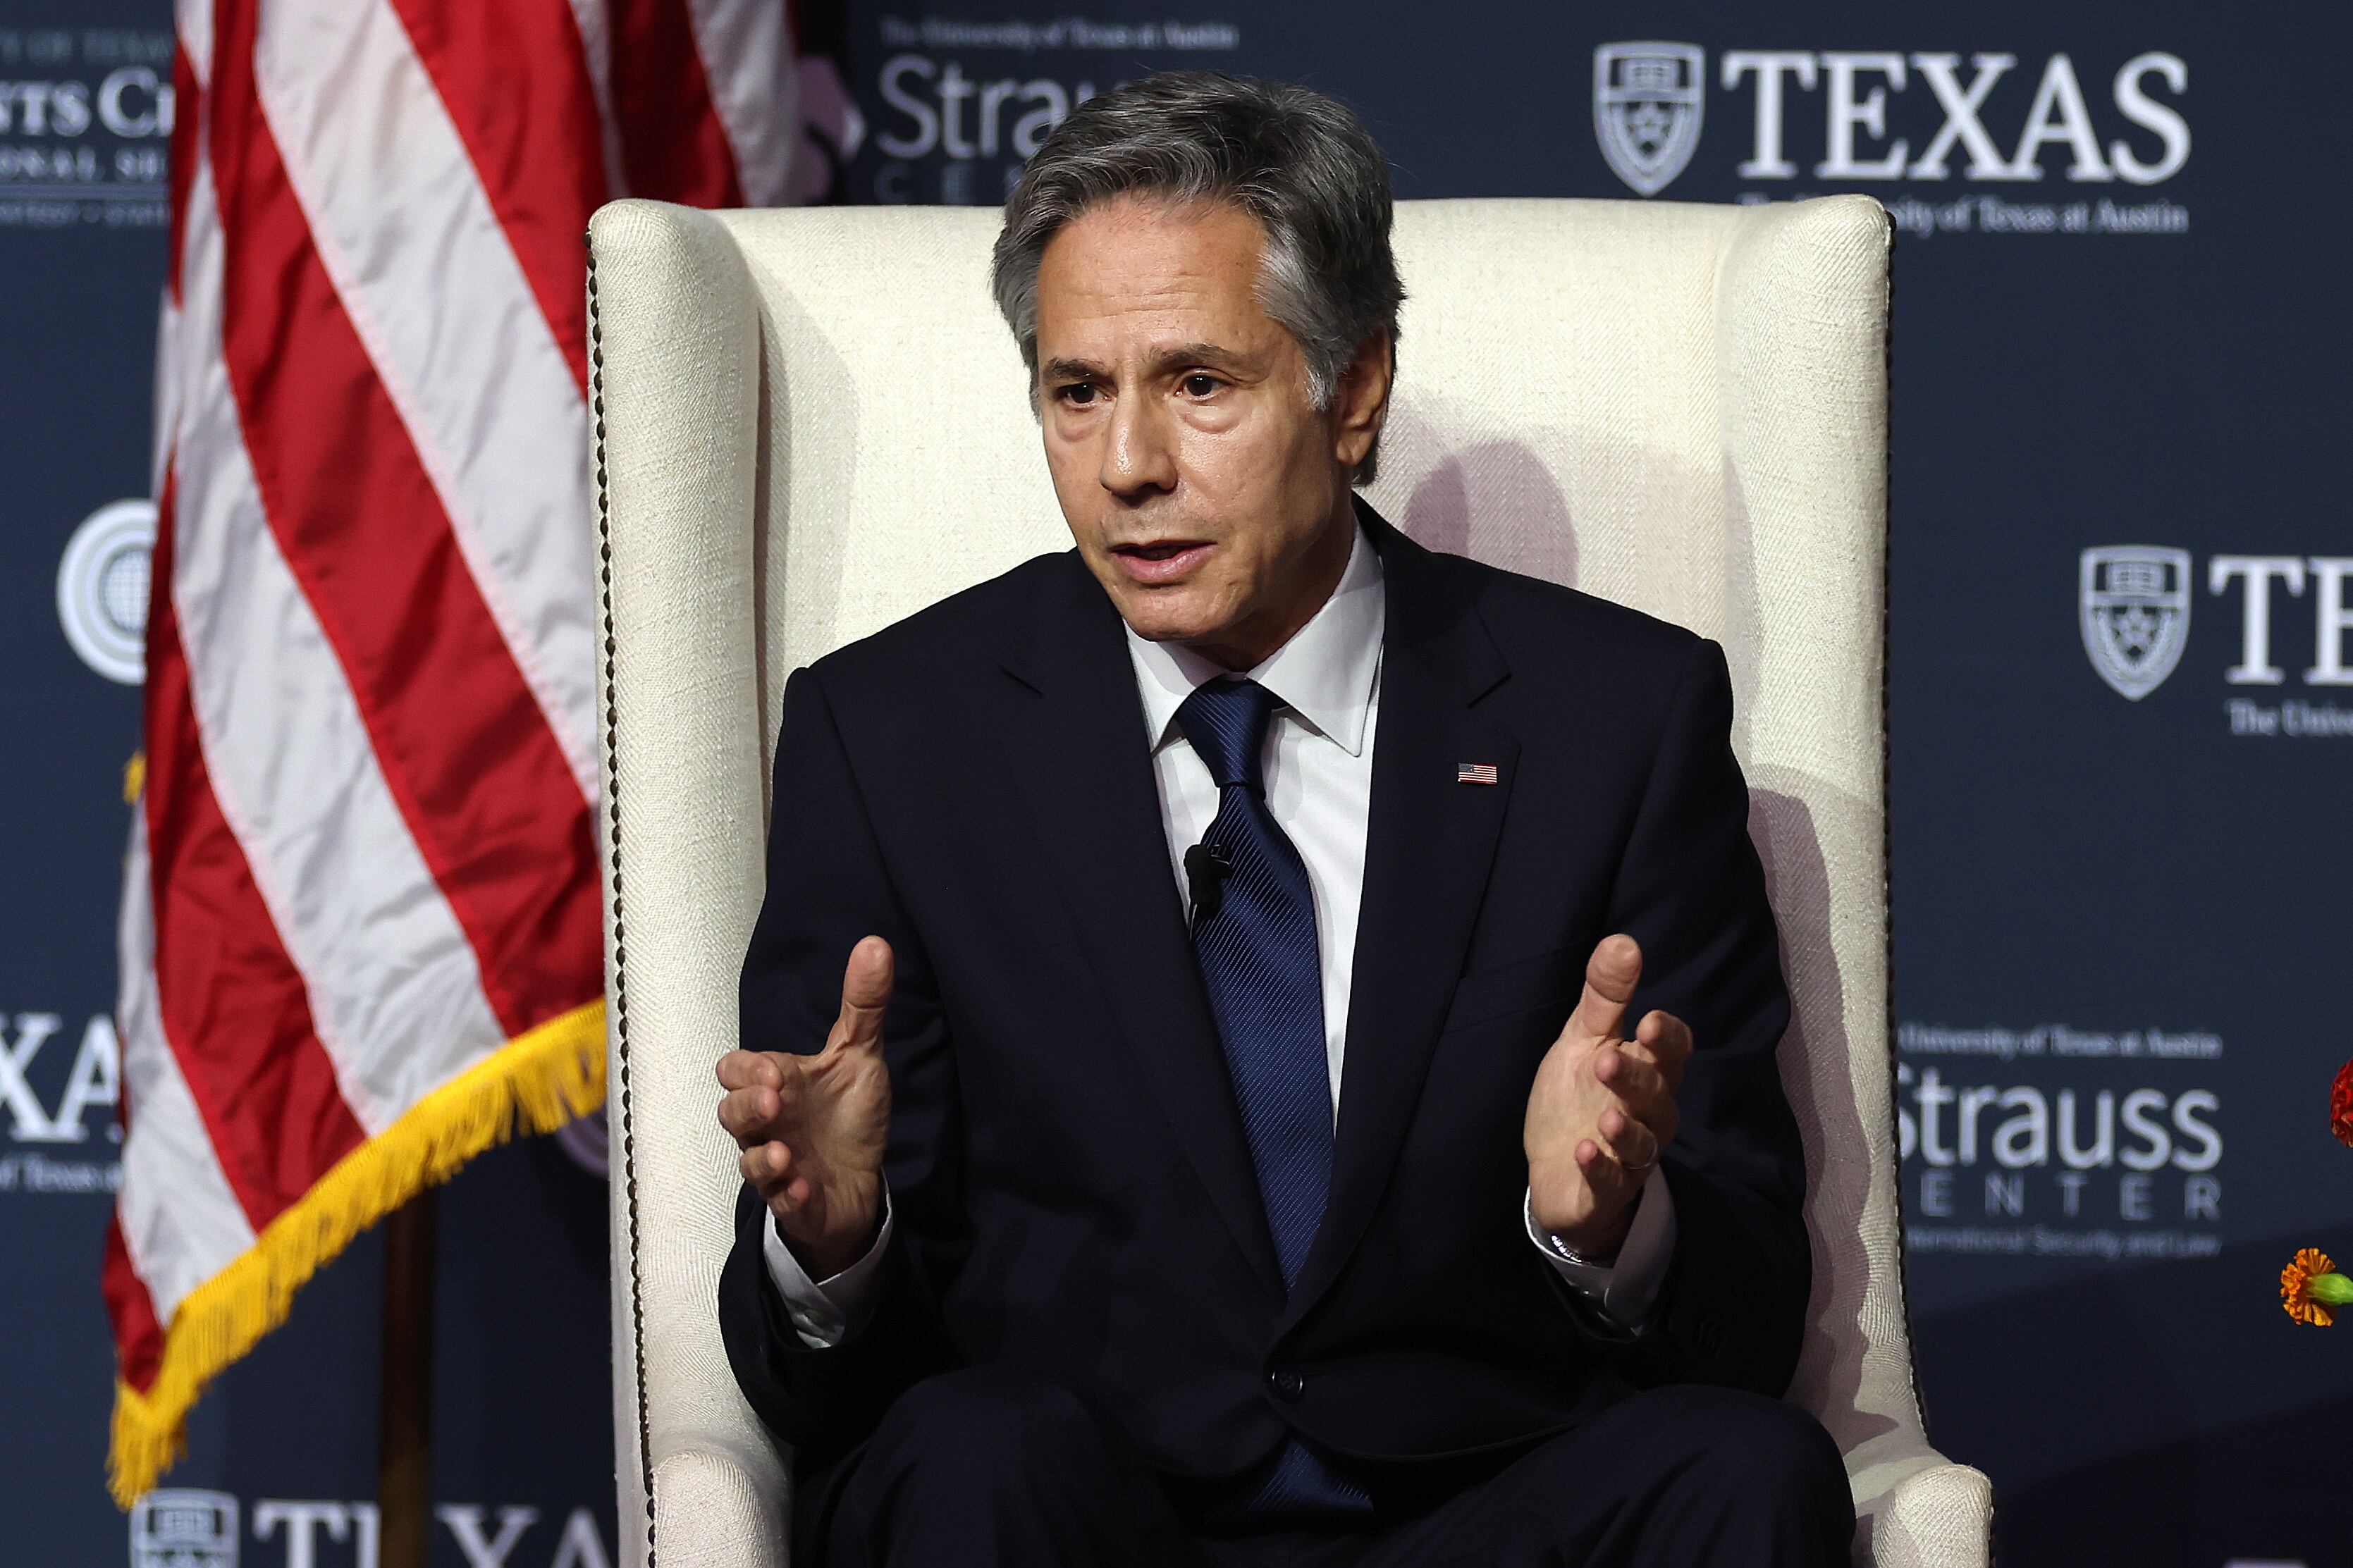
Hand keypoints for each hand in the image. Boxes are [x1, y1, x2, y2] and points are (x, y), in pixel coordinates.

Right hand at [716, 936, 893, 1278]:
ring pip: (748, 1161)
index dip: (745, 1069)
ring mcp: (778, 1164)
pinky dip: (788, 1195)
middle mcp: (769, 1125)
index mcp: (777, 1085)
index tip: (775, 1070)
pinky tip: (804, 1186)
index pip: (735, 1070)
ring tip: (785, 1153)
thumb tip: (876, 943)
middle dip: (746, 1107)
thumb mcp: (860, 1055)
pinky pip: (780, 1201)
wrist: (862, 1181)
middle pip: (731, 1114)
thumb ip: (863, 1003)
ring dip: (762, 1157)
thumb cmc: (848, 1116)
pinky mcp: (795, 1201)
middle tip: (776, 1102)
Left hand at [1523, 934, 1692, 1258]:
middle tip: (1606, 1061)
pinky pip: (1611, 1182)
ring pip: (1642, 1142)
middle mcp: (1648, 1114)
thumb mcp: (1583, 1041)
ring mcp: (1630, 1156)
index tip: (1651, 1020)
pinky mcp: (1606, 1190)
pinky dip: (1601, 1168)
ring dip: (1626, 1130)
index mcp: (1647, 1072)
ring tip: (1607, 1117)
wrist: (1555, 1169)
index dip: (1668, 1039)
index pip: (1673, 1053)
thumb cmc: (1578, 1097)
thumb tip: (1623, 941)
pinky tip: (1585, 1151)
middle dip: (1636, 1078)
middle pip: (1656, 1094)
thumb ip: (1604, 997)